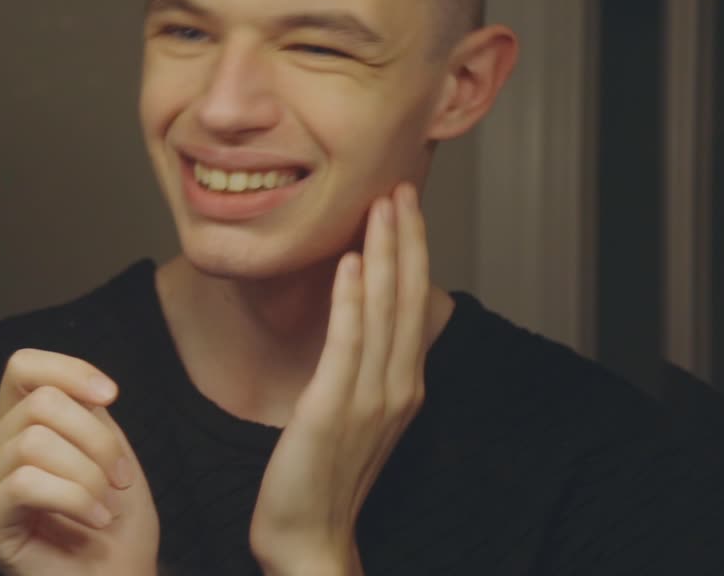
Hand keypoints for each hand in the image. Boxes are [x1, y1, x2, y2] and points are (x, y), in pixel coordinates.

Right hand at [0, 349, 159, 575]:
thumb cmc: (113, 521)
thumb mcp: (108, 449)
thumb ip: (84, 411)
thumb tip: (77, 388)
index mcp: (14, 426)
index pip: (22, 367)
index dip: (68, 370)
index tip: (110, 396)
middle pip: (39, 405)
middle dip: (96, 439)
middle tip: (120, 478)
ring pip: (33, 443)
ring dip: (88, 475)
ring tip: (107, 504)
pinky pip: (25, 484)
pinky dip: (73, 498)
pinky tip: (95, 518)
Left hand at [249, 184, 431, 575]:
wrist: (309, 537)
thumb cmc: (325, 477)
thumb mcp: (355, 415)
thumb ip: (364, 370)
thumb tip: (362, 326)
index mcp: (402, 386)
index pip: (413, 305)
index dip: (412, 252)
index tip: (407, 207)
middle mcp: (396, 386)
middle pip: (407, 298)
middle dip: (406, 239)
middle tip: (403, 186)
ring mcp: (368, 398)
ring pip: (383, 311)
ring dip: (383, 254)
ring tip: (382, 205)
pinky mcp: (331, 408)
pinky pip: (346, 345)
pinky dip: (350, 301)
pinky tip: (348, 263)